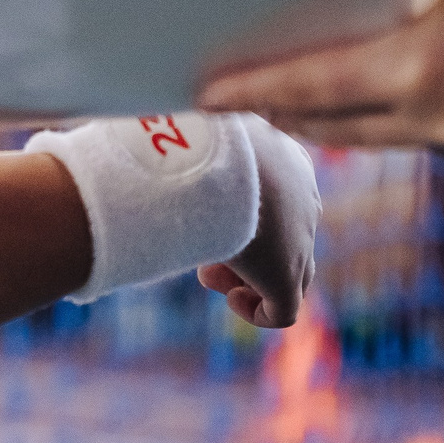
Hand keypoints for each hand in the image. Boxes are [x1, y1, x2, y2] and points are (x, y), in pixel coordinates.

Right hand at [196, 118, 317, 327]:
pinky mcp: (287, 277)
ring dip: (246, 280)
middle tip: (205, 244)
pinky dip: (256, 311)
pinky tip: (231, 296)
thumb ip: (185, 142)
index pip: (281, 199)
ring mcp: (300, 242)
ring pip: (289, 275)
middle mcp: (302, 201)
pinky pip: (284, 311)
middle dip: (246, 250)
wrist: (217, 159)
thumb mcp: (195, 131)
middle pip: (287, 238)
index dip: (243, 215)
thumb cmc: (194, 137)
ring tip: (209, 273)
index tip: (205, 211)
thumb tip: (141, 135)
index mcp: (288, 162)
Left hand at [197, 0, 443, 157]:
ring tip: (307, 103)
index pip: (312, 85)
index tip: (206, 93)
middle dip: (290, 112)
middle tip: (241, 100)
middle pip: (344, 126)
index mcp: (424, 69)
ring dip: (353, 118)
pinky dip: (416, 116)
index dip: (255, 89)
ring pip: (398, 135)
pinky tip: (400, 99)